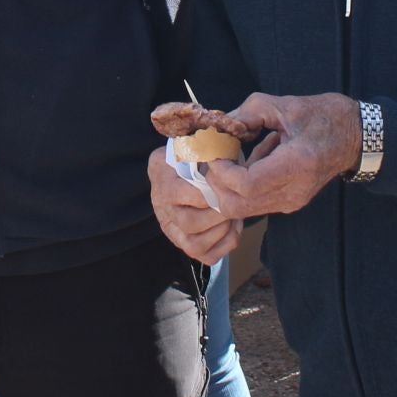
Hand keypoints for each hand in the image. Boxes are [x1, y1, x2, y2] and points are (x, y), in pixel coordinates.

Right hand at [148, 148, 242, 265]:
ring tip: (235, 216)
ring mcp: (172, 227)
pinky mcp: (185, 242)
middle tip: (233, 204)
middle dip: (217, 215)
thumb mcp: (195, 140)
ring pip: (194, 245)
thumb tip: (221, 148)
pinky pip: (205, 256)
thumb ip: (204, 144)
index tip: (225, 185)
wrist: (184, 166)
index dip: (206, 193)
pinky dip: (225, 245)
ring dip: (221, 232)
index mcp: (161, 176)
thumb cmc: (197, 152)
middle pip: (189, 223)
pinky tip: (233, 227)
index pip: (178, 193)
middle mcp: (161, 206)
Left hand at [203, 92, 361, 219]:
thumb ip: (246, 114)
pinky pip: (254, 204)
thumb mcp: (282, 105)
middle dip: (217, 185)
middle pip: (239, 205)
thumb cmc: (323, 116)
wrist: (355, 136)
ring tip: (231, 159)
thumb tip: (218, 126)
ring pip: (243, 210)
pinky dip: (240, 189)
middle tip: (214, 158)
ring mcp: (292, 200)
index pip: (246, 185)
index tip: (215, 152)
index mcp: (296, 164)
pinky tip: (248, 164)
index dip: (222, 172)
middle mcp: (294, 190)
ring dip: (226, 188)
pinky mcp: (290, 203)